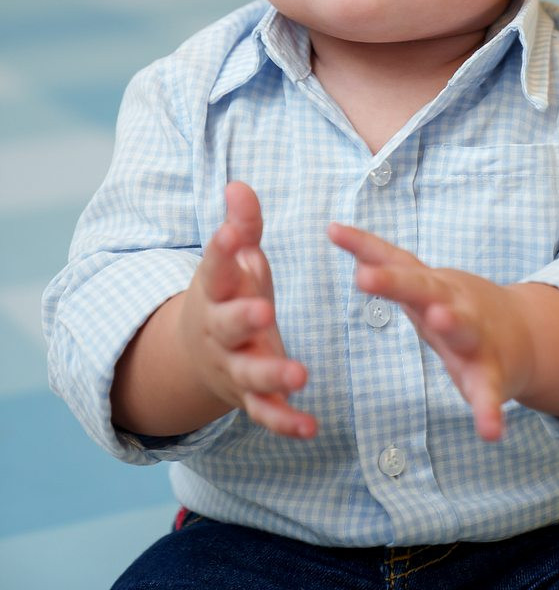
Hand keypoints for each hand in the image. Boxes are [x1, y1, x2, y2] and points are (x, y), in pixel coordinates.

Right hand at [181, 182, 316, 437]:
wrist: (197, 352)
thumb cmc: (229, 292)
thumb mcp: (234, 258)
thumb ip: (242, 225)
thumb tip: (239, 185)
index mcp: (215, 291)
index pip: (214, 268)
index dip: (222, 250)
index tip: (233, 235)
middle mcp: (219, 332)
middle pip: (227, 327)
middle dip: (244, 319)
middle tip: (265, 311)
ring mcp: (233, 366)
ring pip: (249, 375)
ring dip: (272, 375)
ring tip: (301, 374)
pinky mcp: (251, 396)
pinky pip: (266, 413)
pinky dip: (286, 422)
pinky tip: (310, 425)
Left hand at [328, 222, 532, 440]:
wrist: (525, 333)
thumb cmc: (458, 307)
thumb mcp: (423, 283)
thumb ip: (384, 264)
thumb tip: (337, 232)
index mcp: (431, 286)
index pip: (393, 260)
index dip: (362, 245)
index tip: (332, 230)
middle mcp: (453, 303)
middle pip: (422, 288)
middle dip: (393, 282)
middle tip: (364, 277)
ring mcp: (476, 337)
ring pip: (462, 328)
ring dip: (451, 322)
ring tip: (439, 319)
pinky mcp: (494, 373)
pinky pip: (490, 393)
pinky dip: (489, 410)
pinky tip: (490, 432)